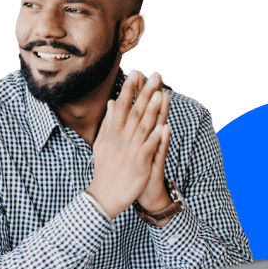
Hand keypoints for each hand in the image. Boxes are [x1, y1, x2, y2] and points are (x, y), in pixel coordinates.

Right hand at [86, 70, 165, 218]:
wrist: (104, 196)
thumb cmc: (106, 169)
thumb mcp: (103, 143)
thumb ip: (109, 122)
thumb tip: (111, 102)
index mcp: (113, 132)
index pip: (122, 105)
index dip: (129, 88)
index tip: (136, 72)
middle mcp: (121, 138)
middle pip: (135, 112)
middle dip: (145, 93)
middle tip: (155, 75)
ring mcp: (130, 151)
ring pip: (143, 127)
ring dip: (152, 111)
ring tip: (161, 94)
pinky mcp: (139, 164)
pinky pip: (149, 149)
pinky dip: (156, 138)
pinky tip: (164, 127)